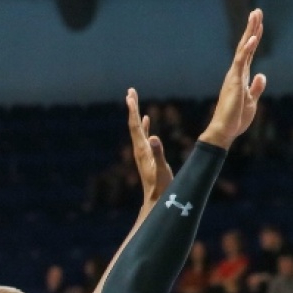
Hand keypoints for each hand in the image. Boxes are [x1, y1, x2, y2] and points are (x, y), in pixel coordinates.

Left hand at [126, 88, 172, 204]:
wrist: (156, 200)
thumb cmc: (161, 186)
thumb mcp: (162, 169)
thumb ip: (158, 153)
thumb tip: (153, 137)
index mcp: (142, 150)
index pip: (135, 126)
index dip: (133, 111)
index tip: (130, 96)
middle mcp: (139, 149)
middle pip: (134, 124)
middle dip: (132, 107)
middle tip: (130, 91)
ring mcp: (142, 151)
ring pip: (137, 128)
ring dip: (136, 114)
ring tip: (134, 101)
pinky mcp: (147, 154)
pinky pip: (143, 135)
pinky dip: (144, 124)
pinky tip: (147, 119)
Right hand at [199, 9, 267, 149]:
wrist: (224, 131)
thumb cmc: (236, 118)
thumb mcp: (251, 101)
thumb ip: (255, 87)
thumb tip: (261, 75)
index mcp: (241, 76)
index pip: (249, 53)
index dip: (254, 37)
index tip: (259, 23)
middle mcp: (236, 72)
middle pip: (245, 46)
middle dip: (252, 28)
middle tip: (257, 11)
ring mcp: (234, 76)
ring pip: (243, 49)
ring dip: (250, 32)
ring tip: (255, 16)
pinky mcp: (234, 81)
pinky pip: (241, 62)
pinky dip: (247, 50)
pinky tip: (252, 38)